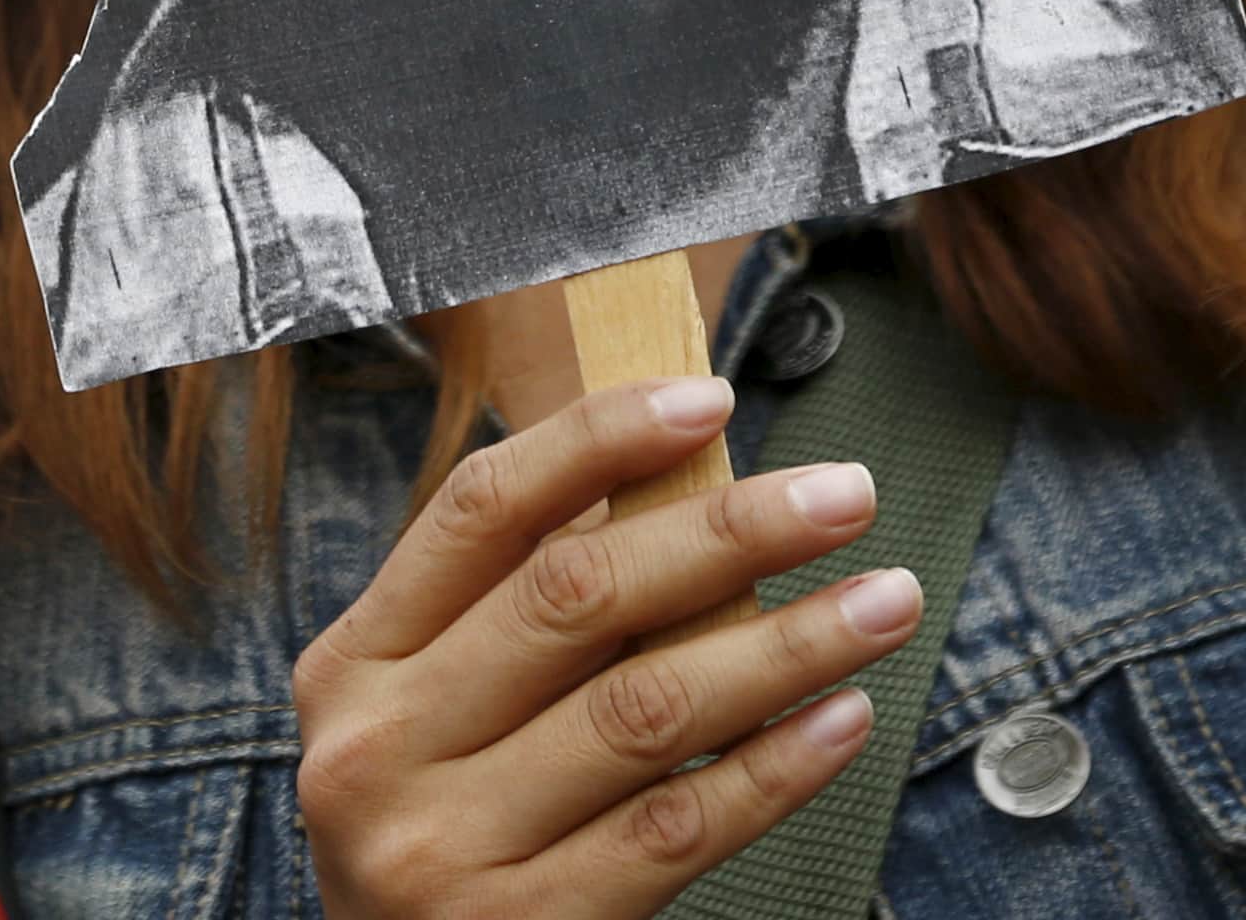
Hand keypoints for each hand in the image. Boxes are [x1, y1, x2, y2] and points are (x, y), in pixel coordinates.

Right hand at [292, 375, 921, 918]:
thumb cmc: (461, 810)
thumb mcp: (453, 699)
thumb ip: (540, 601)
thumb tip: (701, 472)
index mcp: (359, 659)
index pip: (482, 508)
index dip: (599, 436)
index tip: (715, 396)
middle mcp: (379, 748)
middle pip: (577, 597)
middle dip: (731, 531)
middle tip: (848, 493)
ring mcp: (441, 849)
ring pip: (645, 709)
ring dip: (788, 643)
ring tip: (886, 599)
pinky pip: (675, 828)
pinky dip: (774, 767)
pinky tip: (844, 717)